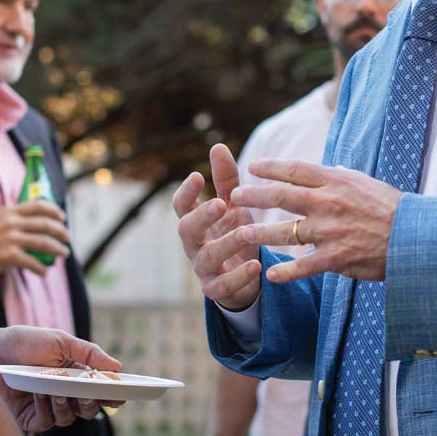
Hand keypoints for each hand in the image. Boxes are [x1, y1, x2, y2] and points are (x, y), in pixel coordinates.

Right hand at [0, 201, 70, 279]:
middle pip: (45, 224)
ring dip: (57, 249)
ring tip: (64, 254)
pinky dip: (41, 268)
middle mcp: (11, 223)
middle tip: (68, 239)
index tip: (63, 217)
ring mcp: (10, 239)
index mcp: (10, 212)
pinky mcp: (9, 256)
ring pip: (43, 243)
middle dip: (61, 232)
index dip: (54, 211)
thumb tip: (41, 224)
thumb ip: (16, 220)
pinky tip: (44, 272)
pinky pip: (32, 262)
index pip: (38, 206)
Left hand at [0, 325, 123, 432]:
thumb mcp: (59, 340)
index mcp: (74, 374)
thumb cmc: (23, 342)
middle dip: (90, 403)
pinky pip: (46, 423)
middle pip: (87, 409)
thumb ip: (89, 353)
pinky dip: (46, 409)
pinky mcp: (29, 418)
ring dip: (65, 405)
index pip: (99, 390)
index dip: (112, 395)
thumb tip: (117, 367)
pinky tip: (39, 393)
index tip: (121, 395)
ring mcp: (46, 407)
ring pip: (68, 418)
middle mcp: (63, 393)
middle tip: (87, 393)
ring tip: (56, 390)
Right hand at [174, 144, 262, 310]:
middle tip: (219, 204)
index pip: (181, 205)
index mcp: (195, 221)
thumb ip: (226, 179)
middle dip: (201, 216)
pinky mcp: (215, 290)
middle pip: (186, 230)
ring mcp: (202, 268)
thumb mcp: (233, 205)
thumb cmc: (234, 232)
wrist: (245, 276)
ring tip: (245, 231)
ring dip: (226, 243)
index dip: (186, 192)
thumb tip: (217, 145)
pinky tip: (256, 265)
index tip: (198, 176)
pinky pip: (222, 286)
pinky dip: (239, 277)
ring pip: (206, 257)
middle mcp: (194, 244)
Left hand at [231, 159, 401, 282]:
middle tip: (235, 196)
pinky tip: (270, 275)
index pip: (295, 170)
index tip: (252, 168)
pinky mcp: (336, 257)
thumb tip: (329, 169)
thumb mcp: (368, 184)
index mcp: (336, 180)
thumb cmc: (394, 209)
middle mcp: (329, 202)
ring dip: (260, 231)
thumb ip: (343, 178)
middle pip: (282, 196)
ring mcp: (330, 230)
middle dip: (254, 195)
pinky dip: (285, 271)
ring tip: (241, 232)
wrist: (416, 238)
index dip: (271, 168)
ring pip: (285, 230)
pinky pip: (304, 265)